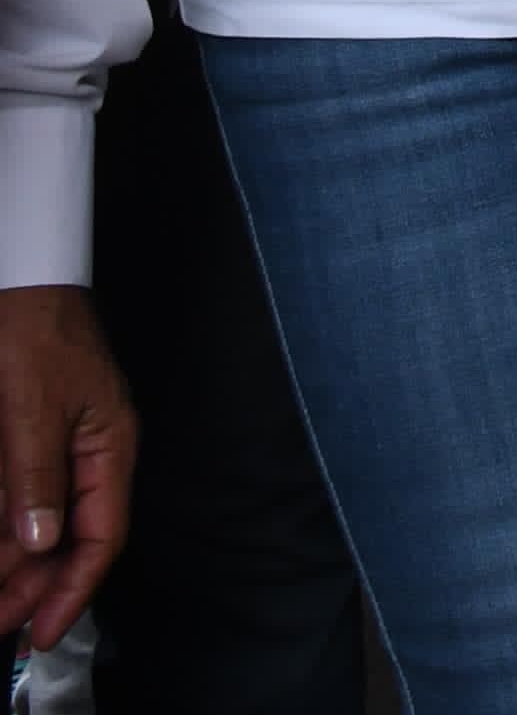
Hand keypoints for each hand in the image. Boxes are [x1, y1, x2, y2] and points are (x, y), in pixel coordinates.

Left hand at [0, 285, 131, 648]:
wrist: (19, 281)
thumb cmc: (34, 333)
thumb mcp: (31, 407)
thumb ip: (34, 476)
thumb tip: (41, 542)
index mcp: (109, 447)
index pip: (101, 535)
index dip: (73, 589)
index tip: (42, 631)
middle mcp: (89, 455)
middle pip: (68, 538)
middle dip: (33, 588)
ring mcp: (58, 448)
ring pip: (39, 525)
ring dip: (13, 564)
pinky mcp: (27, 440)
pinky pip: (19, 499)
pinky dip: (5, 531)